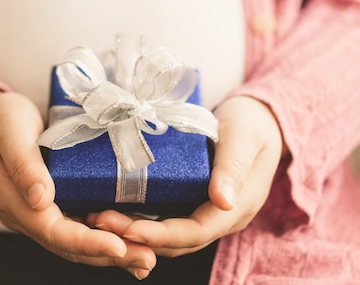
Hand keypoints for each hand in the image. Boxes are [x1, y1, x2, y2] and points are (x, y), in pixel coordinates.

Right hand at [0, 89, 155, 278]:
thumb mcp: (9, 132)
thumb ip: (23, 164)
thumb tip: (41, 199)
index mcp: (13, 201)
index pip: (53, 231)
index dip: (86, 242)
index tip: (118, 247)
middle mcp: (26, 215)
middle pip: (68, 246)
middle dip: (108, 256)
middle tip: (147, 260)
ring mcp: (39, 213)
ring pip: (76, 243)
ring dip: (111, 253)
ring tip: (146, 258)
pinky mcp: (52, 205)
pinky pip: (79, 228)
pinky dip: (104, 237)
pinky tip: (130, 240)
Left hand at [89, 95, 284, 256]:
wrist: (261, 118)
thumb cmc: (253, 123)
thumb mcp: (245, 137)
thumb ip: (234, 167)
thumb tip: (223, 202)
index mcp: (238, 207)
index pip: (195, 232)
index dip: (160, 234)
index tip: (127, 229)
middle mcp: (223, 217)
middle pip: (178, 240)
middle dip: (138, 236)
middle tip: (99, 223)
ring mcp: (209, 212)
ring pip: (171, 235)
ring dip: (135, 232)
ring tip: (99, 219)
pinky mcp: (196, 202)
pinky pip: (169, 220)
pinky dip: (143, 220)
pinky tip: (117, 211)